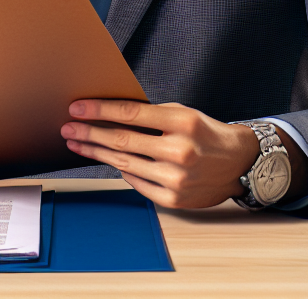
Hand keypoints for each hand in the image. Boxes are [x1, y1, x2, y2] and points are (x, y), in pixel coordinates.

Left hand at [61, 99, 301, 208]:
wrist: (239, 163)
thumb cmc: (206, 133)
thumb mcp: (184, 114)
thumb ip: (151, 116)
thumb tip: (109, 115)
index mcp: (183, 123)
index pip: (130, 114)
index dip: (99, 111)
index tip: (77, 108)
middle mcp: (180, 151)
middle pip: (122, 141)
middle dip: (89, 133)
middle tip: (68, 128)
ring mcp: (177, 178)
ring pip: (125, 164)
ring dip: (97, 153)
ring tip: (78, 144)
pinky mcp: (175, 198)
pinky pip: (137, 184)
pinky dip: (122, 171)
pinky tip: (108, 162)